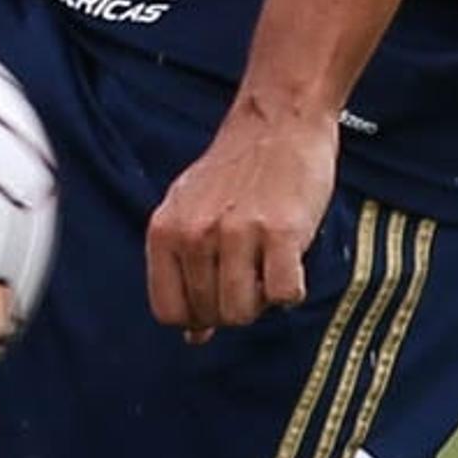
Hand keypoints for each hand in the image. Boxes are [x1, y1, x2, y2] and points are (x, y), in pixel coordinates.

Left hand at [145, 100, 337, 341]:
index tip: (217, 295)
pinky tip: (290, 259)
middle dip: (234, 304)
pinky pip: (285, 296)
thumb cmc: (237, 170)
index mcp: (165, 230)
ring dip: (262, 300)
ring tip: (268, 263)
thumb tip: (193, 337)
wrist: (278, 120)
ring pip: (243, 313)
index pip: (168, 311)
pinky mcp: (280, 232)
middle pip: (210, 315)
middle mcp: (194, 233)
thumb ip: (183, 270)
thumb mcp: (191, 211)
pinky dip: (292, 288)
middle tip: (250, 268)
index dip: (197, 315)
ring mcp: (236, 233)